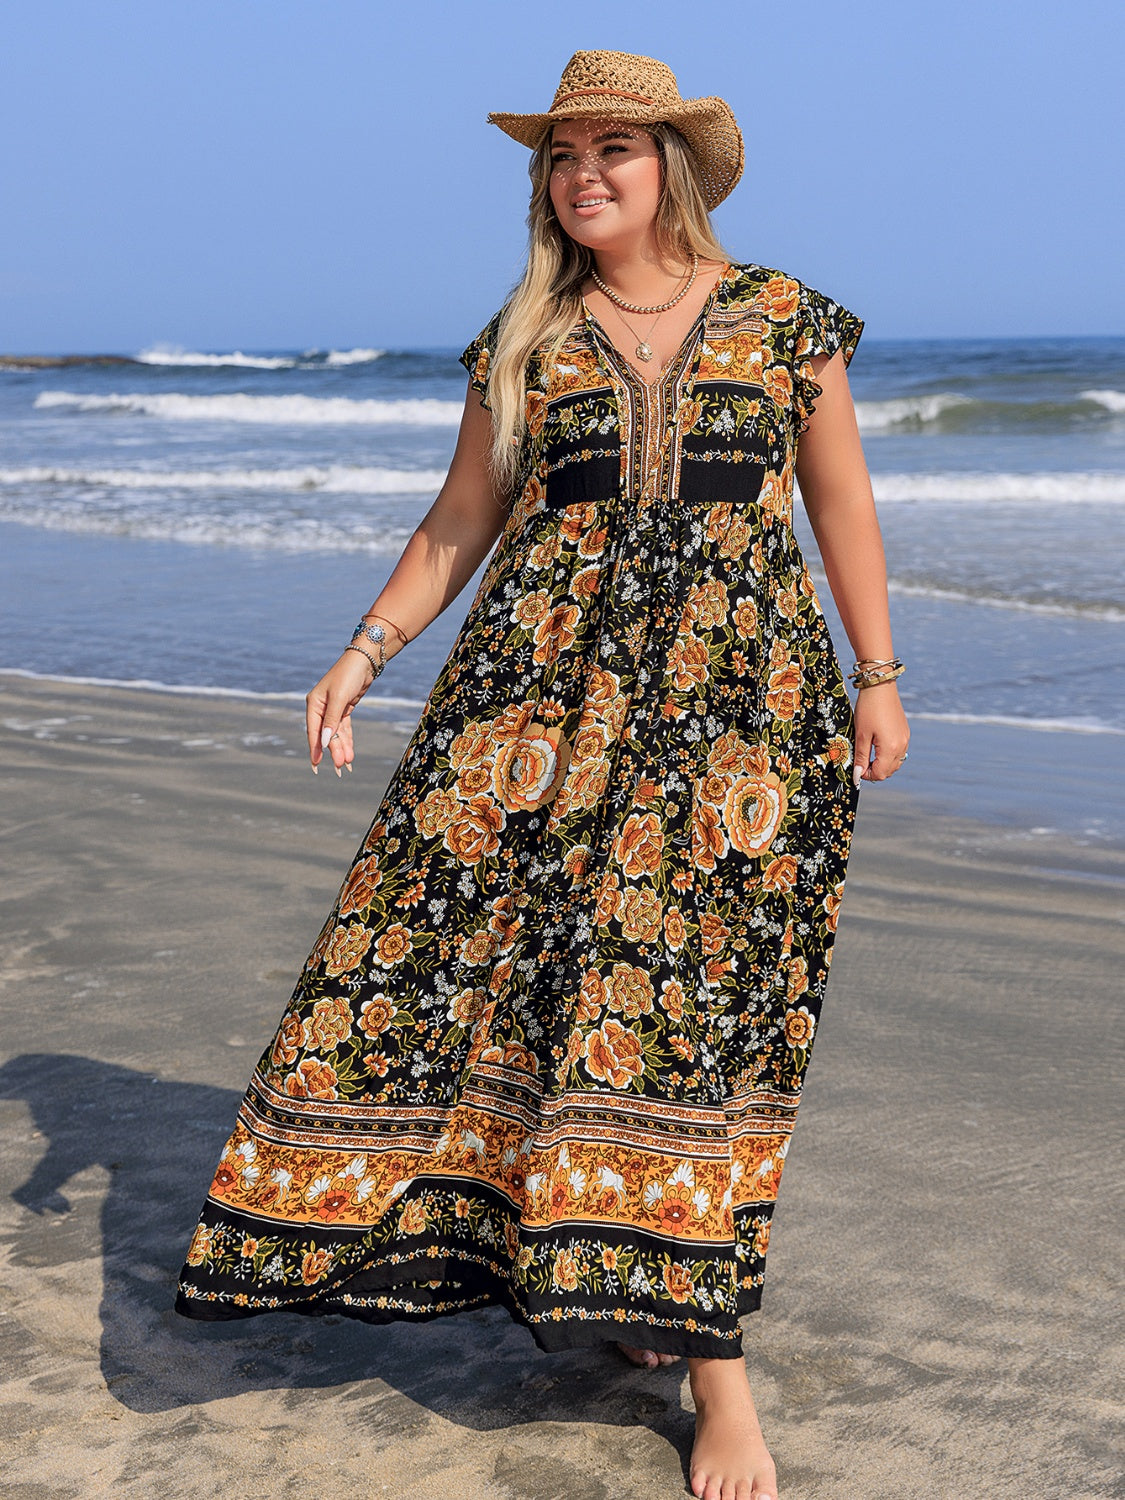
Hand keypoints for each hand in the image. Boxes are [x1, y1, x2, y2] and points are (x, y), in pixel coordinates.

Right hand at [306, 650, 373, 774]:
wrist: (365, 661)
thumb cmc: (349, 675)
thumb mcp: (340, 698)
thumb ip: (332, 720)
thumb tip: (324, 741)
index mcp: (314, 703)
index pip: (313, 731)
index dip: (315, 749)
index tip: (316, 765)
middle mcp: (321, 708)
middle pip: (326, 734)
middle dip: (333, 750)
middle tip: (341, 767)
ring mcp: (332, 709)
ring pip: (336, 734)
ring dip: (342, 747)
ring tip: (348, 763)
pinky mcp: (344, 709)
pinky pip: (344, 729)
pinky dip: (347, 740)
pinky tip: (350, 752)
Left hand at [852, 681, 909, 785]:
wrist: (880, 686)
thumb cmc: (868, 709)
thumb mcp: (860, 735)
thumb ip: (861, 757)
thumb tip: (858, 775)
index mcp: (891, 748)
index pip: (881, 774)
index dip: (867, 775)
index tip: (856, 769)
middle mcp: (902, 746)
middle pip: (889, 771)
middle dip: (875, 771)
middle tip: (860, 762)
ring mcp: (905, 739)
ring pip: (895, 762)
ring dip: (882, 764)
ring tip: (868, 754)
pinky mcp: (905, 732)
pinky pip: (899, 752)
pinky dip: (888, 755)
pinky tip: (877, 746)